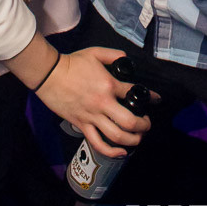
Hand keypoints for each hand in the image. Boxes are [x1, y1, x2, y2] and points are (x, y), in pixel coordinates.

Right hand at [38, 46, 154, 157]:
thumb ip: (114, 55)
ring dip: (132, 140)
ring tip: (138, 138)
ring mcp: (92, 116)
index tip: (156, 100)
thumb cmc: (72, 63)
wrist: (50, 74)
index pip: (134, 93)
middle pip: (129, 122)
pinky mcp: (81, 125)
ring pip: (116, 136)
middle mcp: (103, 103)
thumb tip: (125, 59)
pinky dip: (111, 151)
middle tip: (147, 124)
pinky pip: (97, 143)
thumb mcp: (96, 52)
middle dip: (143, 126)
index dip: (150, 98)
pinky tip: (121, 152)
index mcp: (109, 84)